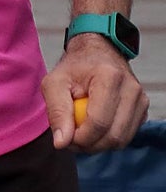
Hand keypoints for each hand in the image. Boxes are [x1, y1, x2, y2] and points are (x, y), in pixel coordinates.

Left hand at [42, 34, 147, 151]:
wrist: (96, 53)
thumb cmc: (73, 67)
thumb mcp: (54, 83)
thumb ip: (57, 111)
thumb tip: (61, 142)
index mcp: (109, 77)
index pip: (99, 122)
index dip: (81, 138)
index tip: (65, 140)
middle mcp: (131, 89)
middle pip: (113, 135)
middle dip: (89, 145)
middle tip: (70, 140)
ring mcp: (141, 99)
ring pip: (122, 139)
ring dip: (99, 145)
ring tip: (80, 134)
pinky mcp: (143, 109)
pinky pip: (127, 135)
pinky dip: (109, 138)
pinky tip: (94, 128)